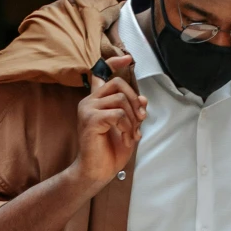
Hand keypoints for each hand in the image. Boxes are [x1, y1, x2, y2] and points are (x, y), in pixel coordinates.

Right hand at [70, 55, 146, 192]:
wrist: (96, 172)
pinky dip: (127, 126)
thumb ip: (133, 111)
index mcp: (95, 102)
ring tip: (131, 133)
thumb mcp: (128, 127)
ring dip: (132, 118)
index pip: (100, 74)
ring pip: (120, 99)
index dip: (114, 64)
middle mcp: (88, 102)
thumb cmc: (109, 152)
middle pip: (118, 84)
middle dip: (135, 99)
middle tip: (140, 118)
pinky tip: (126, 137)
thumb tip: (143, 98)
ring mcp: (87, 110)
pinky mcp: (90, 120)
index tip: (128, 59)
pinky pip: (118, 114)